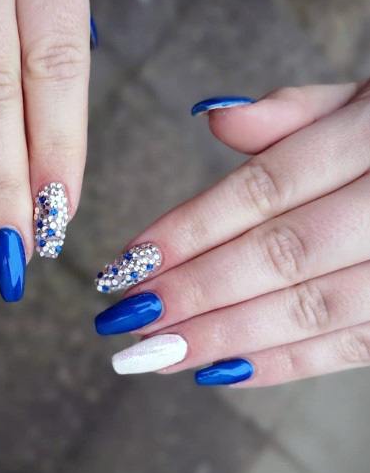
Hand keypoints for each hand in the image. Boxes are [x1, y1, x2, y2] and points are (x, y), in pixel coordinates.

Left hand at [94, 83, 369, 386]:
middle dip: (194, 293)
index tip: (126, 265)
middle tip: (126, 321)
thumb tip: (211, 115)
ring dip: (224, 337)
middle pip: (278, 254)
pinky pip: (353, 346)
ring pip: (310, 307)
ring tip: (154, 355)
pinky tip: (220, 372)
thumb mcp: (362, 100)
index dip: (189, 230)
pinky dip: (283, 364)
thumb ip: (291, 111)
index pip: (262, 190)